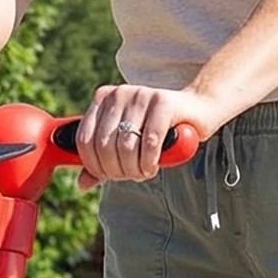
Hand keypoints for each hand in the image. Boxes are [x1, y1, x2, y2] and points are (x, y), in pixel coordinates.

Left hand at [73, 84, 220, 188]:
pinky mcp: (163, 101)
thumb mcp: (124, 145)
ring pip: (125, 147)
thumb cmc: (155, 130)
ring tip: (143, 171)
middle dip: (116, 170)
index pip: (84, 140)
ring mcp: (141, 94)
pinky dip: (149, 162)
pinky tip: (152, 166)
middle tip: (131, 175)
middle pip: (104, 146)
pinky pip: (149, 142)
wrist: (196, 110)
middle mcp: (119, 93)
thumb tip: (81, 184)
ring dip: (133, 169)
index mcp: (103, 99)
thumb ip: (101, 162)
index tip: (108, 175)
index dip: (94, 166)